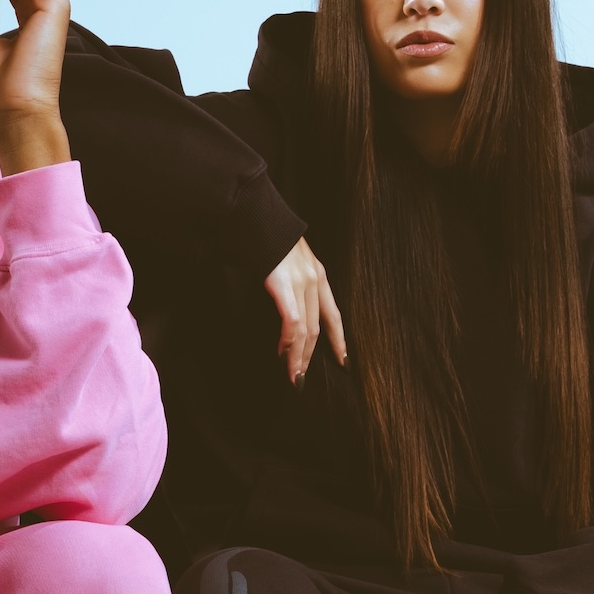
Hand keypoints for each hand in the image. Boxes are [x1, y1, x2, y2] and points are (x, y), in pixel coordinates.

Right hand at [266, 240, 347, 383]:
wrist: (249, 213)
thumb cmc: (260, 236)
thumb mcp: (284, 260)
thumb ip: (289, 280)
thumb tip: (284, 301)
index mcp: (317, 273)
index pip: (333, 314)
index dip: (339, 340)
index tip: (343, 360)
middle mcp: (314, 278)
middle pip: (320, 327)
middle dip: (312, 356)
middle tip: (303, 379)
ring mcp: (301, 281)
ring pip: (307, 330)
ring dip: (299, 357)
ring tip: (294, 376)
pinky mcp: (285, 286)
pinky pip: (292, 323)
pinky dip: (288, 343)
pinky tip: (282, 354)